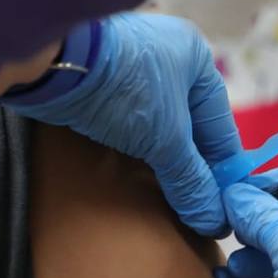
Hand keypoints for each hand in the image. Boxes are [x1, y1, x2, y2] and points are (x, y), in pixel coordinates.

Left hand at [7, 13, 241, 235]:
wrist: (54, 62)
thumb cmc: (126, 90)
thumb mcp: (167, 139)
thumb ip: (192, 180)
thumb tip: (213, 219)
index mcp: (196, 58)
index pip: (220, 124)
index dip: (223, 169)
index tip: (224, 206)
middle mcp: (168, 57)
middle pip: (188, 126)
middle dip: (190, 167)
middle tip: (194, 207)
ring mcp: (133, 66)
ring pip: (158, 125)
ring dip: (161, 160)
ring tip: (167, 198)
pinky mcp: (101, 81)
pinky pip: (130, 122)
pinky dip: (136, 148)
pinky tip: (136, 175)